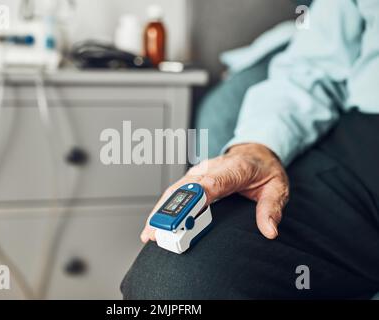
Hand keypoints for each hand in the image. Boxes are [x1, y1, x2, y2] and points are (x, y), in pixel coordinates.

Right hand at [140, 143, 288, 242]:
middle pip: (188, 188)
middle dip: (172, 210)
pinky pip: (175, 192)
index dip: (199, 197)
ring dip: (162, 210)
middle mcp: (213, 168)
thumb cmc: (264, 169)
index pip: (215, 182)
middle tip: (160, 231)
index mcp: (236, 168)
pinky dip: (163, 207)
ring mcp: (200, 171)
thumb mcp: (278, 188)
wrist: (255, 151)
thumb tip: (269, 231)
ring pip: (177, 190)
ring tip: (150, 232)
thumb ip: (272, 209)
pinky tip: (155, 223)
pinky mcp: (193, 177)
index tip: (187, 213)